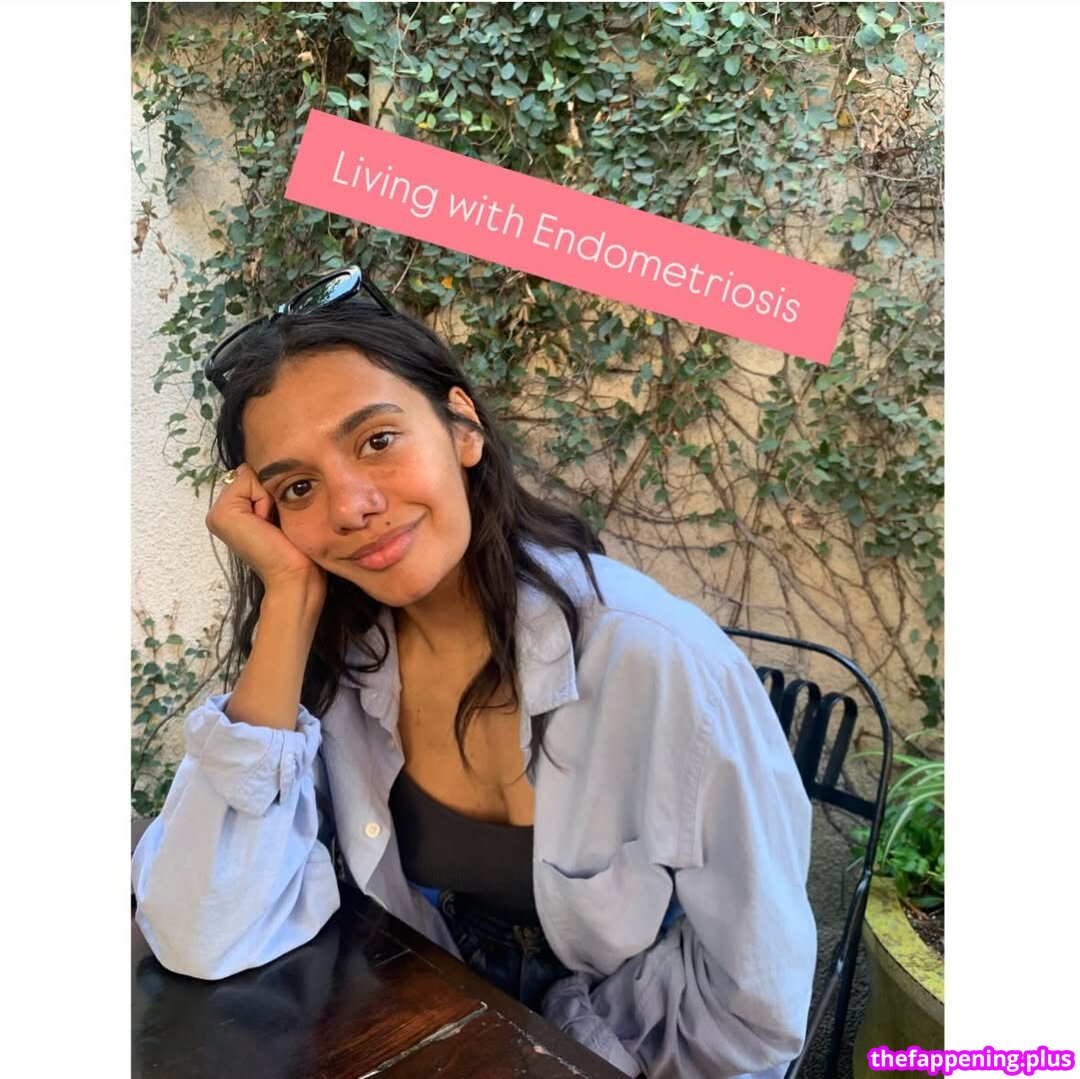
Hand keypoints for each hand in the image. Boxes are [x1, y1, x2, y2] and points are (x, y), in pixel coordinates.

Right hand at [206, 464, 325, 600]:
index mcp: (233, 510)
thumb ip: (268, 489)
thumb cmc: (297, 548)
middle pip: (252, 472)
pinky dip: (265, 499)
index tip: (279, 519)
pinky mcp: (221, 515)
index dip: (273, 490)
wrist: (295, 575)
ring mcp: (217, 513)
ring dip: (268, 496)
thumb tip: (267, 466)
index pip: (254, 474)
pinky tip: (266, 524)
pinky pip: (249, 481)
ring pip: (251, 475)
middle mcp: (220, 511)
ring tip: (272, 524)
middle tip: (275, 523)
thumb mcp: (282, 511)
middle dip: (270, 491)